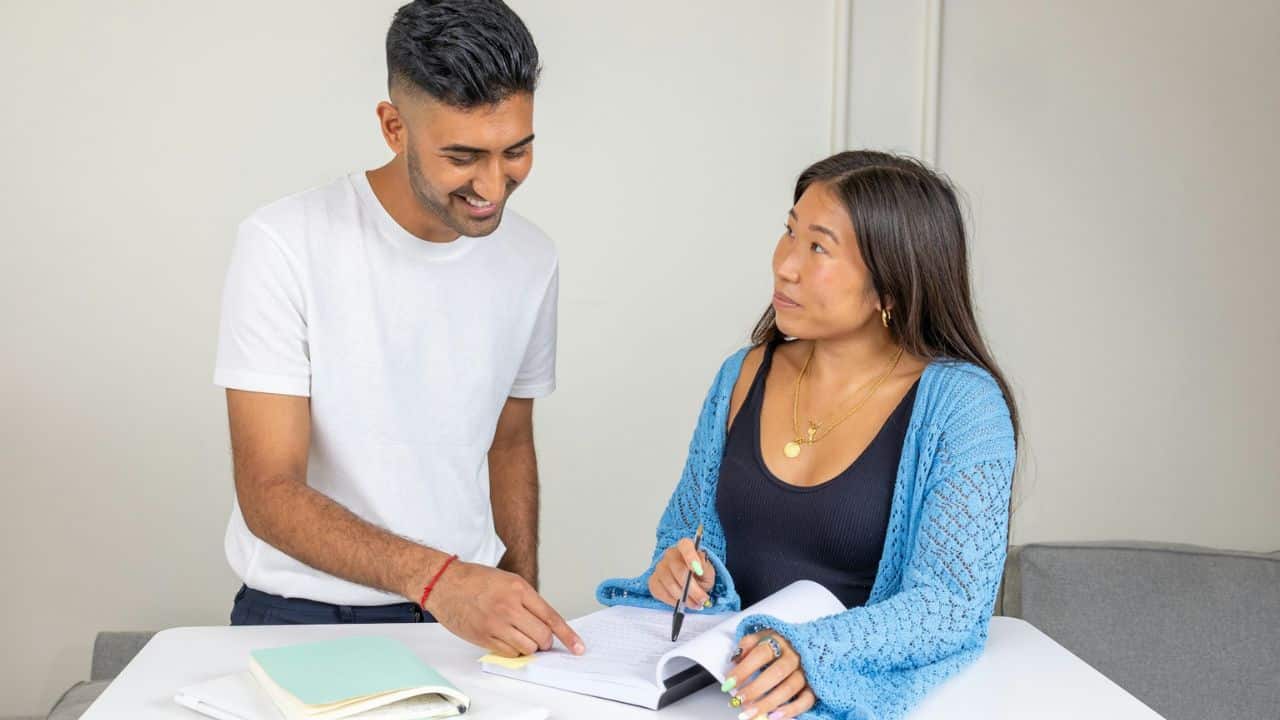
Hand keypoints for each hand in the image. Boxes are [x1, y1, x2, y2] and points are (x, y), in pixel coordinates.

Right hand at [421, 560, 585, 657]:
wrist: (445, 583)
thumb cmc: (476, 580)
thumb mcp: (509, 581)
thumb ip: (528, 601)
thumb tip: (546, 624)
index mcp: (519, 589)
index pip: (551, 617)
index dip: (568, 635)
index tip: (578, 647)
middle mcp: (510, 607)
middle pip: (542, 637)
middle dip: (545, 641)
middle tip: (540, 638)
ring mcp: (496, 624)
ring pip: (527, 648)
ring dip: (528, 646)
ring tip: (518, 634)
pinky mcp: (484, 637)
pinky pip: (509, 653)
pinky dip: (513, 650)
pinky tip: (506, 639)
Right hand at [648, 537, 714, 609]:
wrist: (689, 581)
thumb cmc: (698, 574)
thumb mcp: (708, 571)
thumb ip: (706, 570)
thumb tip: (700, 569)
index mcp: (684, 547)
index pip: (685, 545)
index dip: (691, 557)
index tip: (698, 571)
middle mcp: (670, 554)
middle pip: (678, 570)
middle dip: (692, 588)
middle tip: (702, 599)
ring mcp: (659, 567)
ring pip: (670, 584)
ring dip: (684, 598)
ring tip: (695, 604)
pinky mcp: (653, 581)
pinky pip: (661, 592)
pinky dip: (673, 601)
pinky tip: (681, 602)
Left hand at [722, 631, 814, 719]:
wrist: (804, 645)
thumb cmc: (777, 643)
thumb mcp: (762, 636)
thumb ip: (747, 645)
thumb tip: (734, 661)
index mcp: (780, 640)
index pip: (761, 654)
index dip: (744, 669)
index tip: (729, 683)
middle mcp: (794, 656)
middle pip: (776, 673)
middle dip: (755, 689)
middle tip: (738, 700)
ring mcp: (806, 672)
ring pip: (789, 689)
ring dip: (767, 703)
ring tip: (750, 713)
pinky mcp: (813, 686)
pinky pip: (805, 701)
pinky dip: (790, 710)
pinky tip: (773, 716)